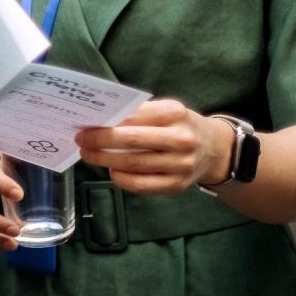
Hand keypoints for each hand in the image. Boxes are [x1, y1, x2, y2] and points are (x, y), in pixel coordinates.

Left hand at [75, 98, 234, 193]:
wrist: (214, 150)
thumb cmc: (179, 125)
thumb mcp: (166, 110)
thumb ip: (139, 113)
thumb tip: (100, 119)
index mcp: (175, 113)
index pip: (136, 115)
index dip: (109, 120)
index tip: (86, 121)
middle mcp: (181, 139)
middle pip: (133, 140)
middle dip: (101, 140)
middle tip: (81, 139)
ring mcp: (181, 165)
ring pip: (135, 165)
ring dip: (105, 160)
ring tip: (88, 154)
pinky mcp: (177, 185)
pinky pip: (142, 185)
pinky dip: (121, 179)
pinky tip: (111, 171)